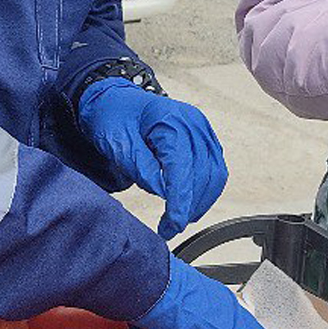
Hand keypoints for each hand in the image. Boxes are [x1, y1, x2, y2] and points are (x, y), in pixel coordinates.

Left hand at [77, 78, 226, 238]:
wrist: (114, 100)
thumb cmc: (113, 117)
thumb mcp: (118, 145)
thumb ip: (143, 169)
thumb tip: (165, 194)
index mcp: (171, 120)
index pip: (184, 170)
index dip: (180, 203)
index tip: (172, 226)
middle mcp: (193, 122)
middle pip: (203, 174)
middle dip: (189, 207)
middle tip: (169, 227)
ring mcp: (201, 128)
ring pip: (214, 174)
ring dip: (200, 201)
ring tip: (179, 218)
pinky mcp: (203, 137)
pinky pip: (214, 168)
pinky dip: (205, 189)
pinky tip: (190, 202)